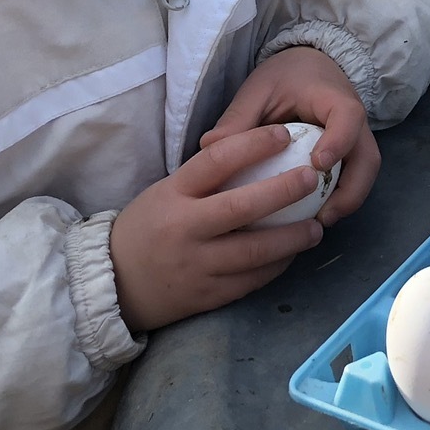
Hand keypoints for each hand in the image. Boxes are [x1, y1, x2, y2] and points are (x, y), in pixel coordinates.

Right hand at [109, 124, 326, 333]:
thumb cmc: (147, 228)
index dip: (252, 144)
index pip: (216, 161)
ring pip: (254, 251)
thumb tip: (257, 157)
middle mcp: (185, 228)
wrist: (113, 284)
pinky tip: (292, 255)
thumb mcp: (165, 193)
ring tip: (316, 227)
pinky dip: (276, 266)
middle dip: (283, 191)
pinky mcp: (207, 296)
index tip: (283, 134)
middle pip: (242, 207)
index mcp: (173, 194)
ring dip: (291, 238)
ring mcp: (197, 265)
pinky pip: (250, 280)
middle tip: (312, 178)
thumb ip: (204, 181)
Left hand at [201, 46, 379, 226]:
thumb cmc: (284, 76)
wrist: (309, 66)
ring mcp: (357, 139)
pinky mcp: (351, 154)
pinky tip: (314, 217)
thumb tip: (209, 147)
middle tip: (322, 216)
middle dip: (351, 190)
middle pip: (368, 157)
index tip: (317, 165)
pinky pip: (355, 178)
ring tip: (318, 223)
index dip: (338, 142)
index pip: (347, 117)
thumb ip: (239, 116)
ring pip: (366, 173)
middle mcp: (354, 121)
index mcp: (332, 97)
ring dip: (348, 200)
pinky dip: (340, 198)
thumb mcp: (259, 89)